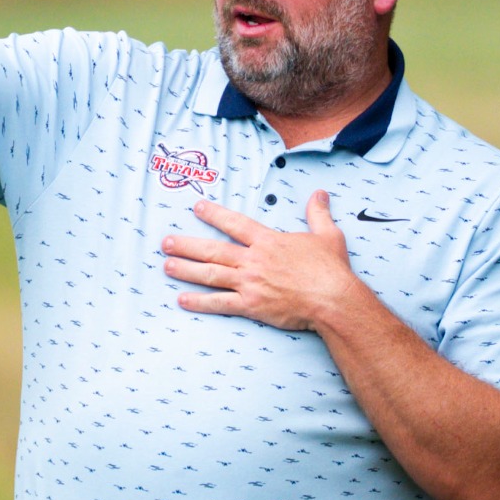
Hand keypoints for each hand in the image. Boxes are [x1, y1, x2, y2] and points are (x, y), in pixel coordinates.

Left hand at [163, 192, 363, 331]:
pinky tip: (183, 300)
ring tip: (167, 266)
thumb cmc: (331, 270)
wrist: (333, 299)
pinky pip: (220, 303)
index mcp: (268, 241)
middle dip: (187, 245)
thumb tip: (320, 193)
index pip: (235, 223)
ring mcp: (250, 283)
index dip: (214, 214)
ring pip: (211, 274)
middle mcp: (254, 260)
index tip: (197, 207)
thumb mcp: (327, 235)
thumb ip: (318, 213)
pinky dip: (200, 302)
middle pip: (213, 250)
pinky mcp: (252, 305)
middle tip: (166, 242)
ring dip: (186, 270)